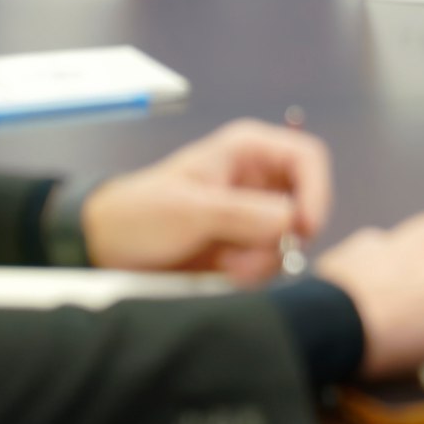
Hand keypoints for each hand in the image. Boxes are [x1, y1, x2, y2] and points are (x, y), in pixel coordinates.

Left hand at [83, 121, 333, 285]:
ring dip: (265, 259)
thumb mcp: (190, 210)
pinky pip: (272, 261)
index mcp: (248, 151)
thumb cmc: (140, 212)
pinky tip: (224, 272)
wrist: (107, 249)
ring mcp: (254, 214)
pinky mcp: (245, 245)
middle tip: (250, 256)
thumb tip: (292, 220)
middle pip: (304, 203)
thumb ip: (243, 213)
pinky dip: (254, 272)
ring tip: (226, 265)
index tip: (305, 228)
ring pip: (290, 238)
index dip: (316, 191)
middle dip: (284, 235)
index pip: (307, 159)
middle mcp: (258, 179)